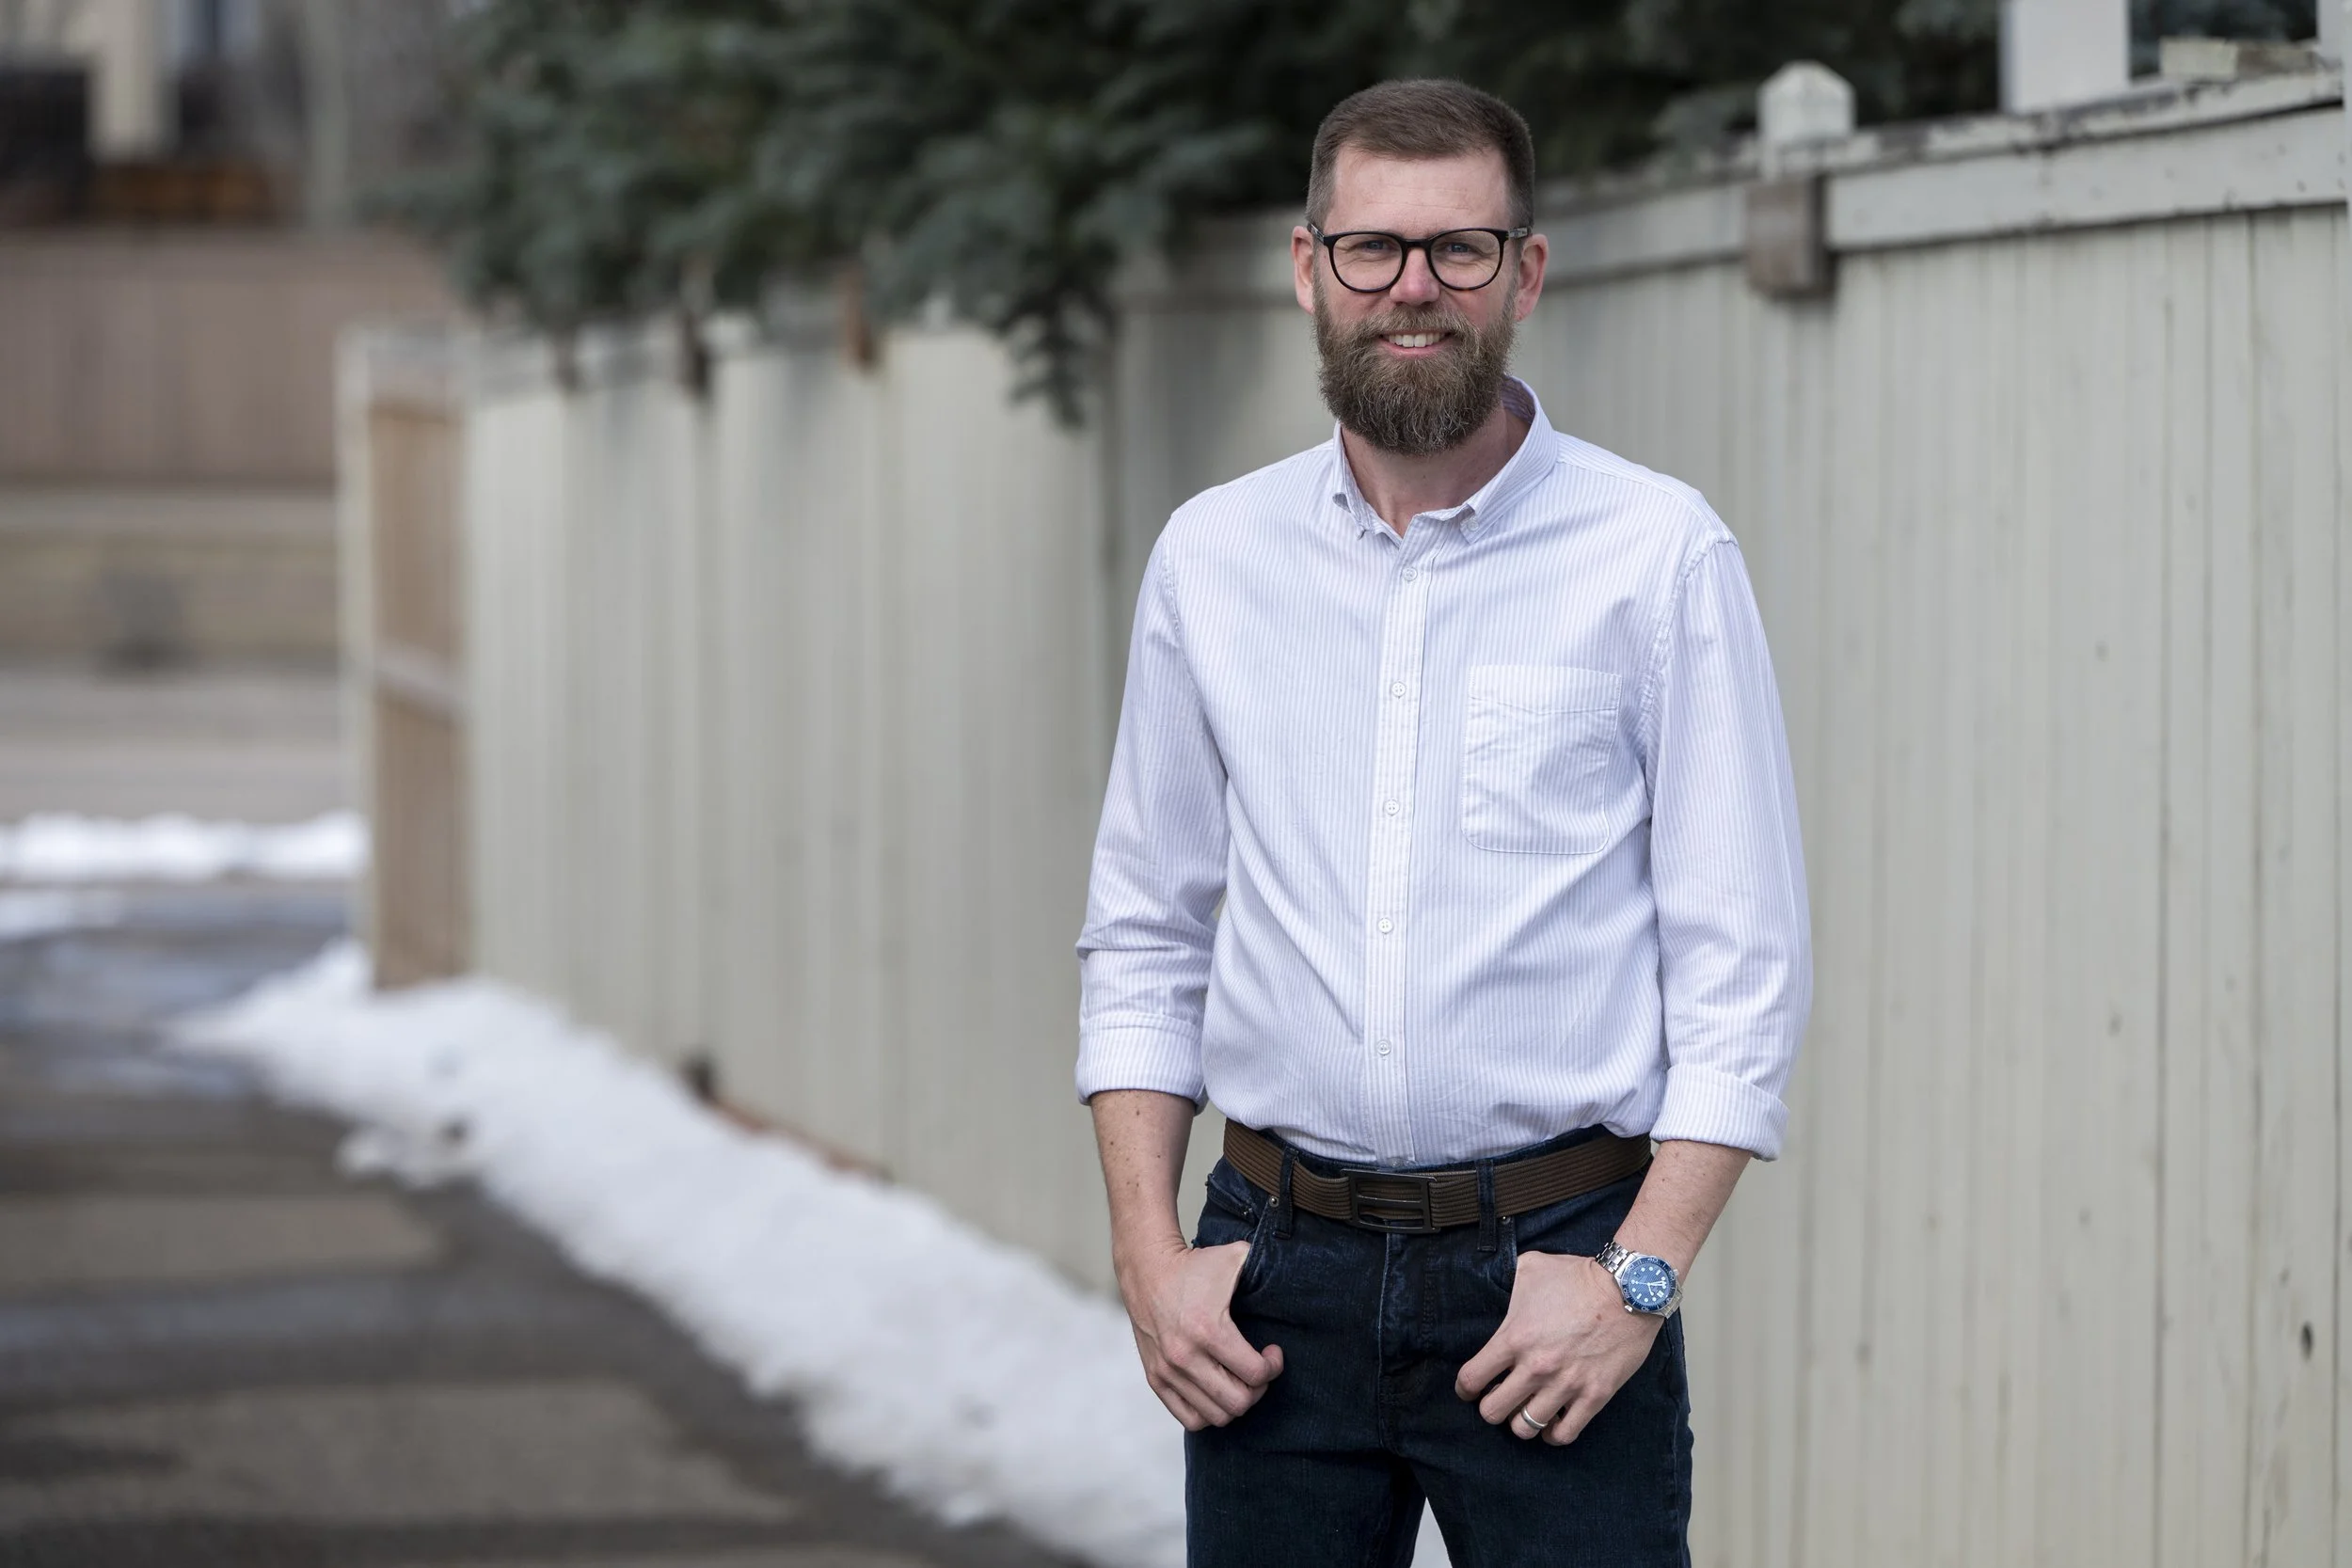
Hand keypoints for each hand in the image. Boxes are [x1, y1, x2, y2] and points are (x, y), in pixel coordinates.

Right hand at [1116, 1235, 1284, 1430]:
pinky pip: (1190, 1418)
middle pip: (1238, 1403)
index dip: (1273, 1366)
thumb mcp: (1234, 1257)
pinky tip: (1217, 1390)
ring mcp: (1168, 1371)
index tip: (1273, 1352)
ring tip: (1239, 1379)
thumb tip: (1295, 1272)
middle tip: (1258, 1369)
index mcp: (1208, 1330)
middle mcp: (1185, 1356)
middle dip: (1258, 1389)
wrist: (1147, 1269)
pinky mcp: (1156, 1378)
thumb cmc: (1195, 1265)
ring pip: (1216, 1416)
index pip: (1255, 1374)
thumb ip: (1266, 1264)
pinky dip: (1209, 1412)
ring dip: (1235, 1402)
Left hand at [1455, 1249, 1660, 1443]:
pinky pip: (1564, 1434)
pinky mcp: (1594, 1397)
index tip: (1470, 1388)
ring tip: (1525, 1409)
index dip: (1465, 1388)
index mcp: (1514, 1338)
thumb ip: (1508, 1284)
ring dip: (1520, 1421)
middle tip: (1499, 1398)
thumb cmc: (1579, 1276)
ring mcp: (1566, 1386)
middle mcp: (1536, 1368)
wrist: (1629, 1289)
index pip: (1471, 1379)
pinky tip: (1552, 1421)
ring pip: (1525, 1428)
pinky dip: (1552, 1433)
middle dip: (1490, 1407)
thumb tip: (1501, 1288)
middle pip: (1492, 1412)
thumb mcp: (1531, 1268)